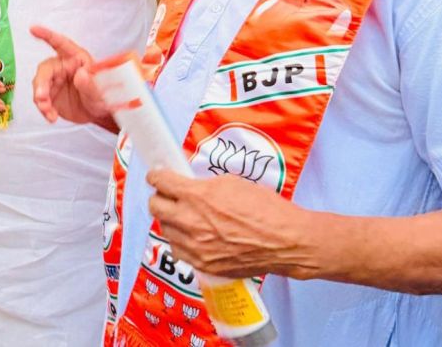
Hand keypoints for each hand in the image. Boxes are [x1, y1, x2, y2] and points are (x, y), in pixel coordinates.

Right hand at [30, 25, 113, 128]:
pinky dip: (43, 109)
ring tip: (49, 111)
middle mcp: (62, 66)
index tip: (33, 29)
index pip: (60, 43)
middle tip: (41, 98)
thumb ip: (91, 84)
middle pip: (45, 70)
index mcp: (76, 58)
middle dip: (41, 84)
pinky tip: (52, 117)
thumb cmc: (102, 96)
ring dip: (41, 99)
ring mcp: (54, 80)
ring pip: (39, 85)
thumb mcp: (100, 92)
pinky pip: (40, 99)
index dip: (47, 35)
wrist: (97, 113)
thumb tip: (81, 74)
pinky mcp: (49, 94)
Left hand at [148, 169, 317, 279]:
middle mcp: (190, 221)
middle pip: (155, 206)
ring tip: (185, 217)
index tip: (159, 176)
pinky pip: (178, 251)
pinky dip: (181, 242)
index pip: (159, 181)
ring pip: (165, 229)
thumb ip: (203, 184)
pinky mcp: (203, 265)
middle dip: (160, 198)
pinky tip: (193, 237)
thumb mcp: (231, 183)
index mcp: (196, 195)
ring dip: (171, 221)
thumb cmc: (265, 209)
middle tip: (170, 196)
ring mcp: (195, 246)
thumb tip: (187, 184)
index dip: (157, 176)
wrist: (286, 242)